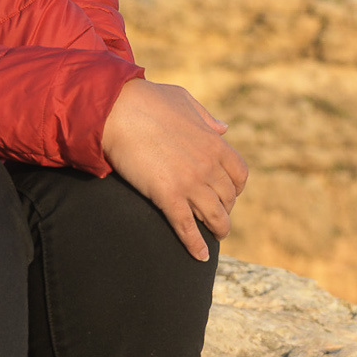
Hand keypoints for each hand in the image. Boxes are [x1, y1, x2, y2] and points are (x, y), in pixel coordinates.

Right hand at [100, 79, 248, 259]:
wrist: (117, 110)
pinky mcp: (167, 196)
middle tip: (217, 218)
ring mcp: (189, 183)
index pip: (239, 175)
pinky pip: (187, 227)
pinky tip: (200, 256)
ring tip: (216, 237)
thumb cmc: (147, 100)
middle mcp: (208, 165)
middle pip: (228, 198)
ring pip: (214, 216)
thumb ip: (206, 117)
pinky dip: (195, 244)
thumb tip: (224, 128)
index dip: (235, 188)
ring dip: (218, 230)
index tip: (228, 194)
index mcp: (214, 143)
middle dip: (225, 210)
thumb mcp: (184, 100)